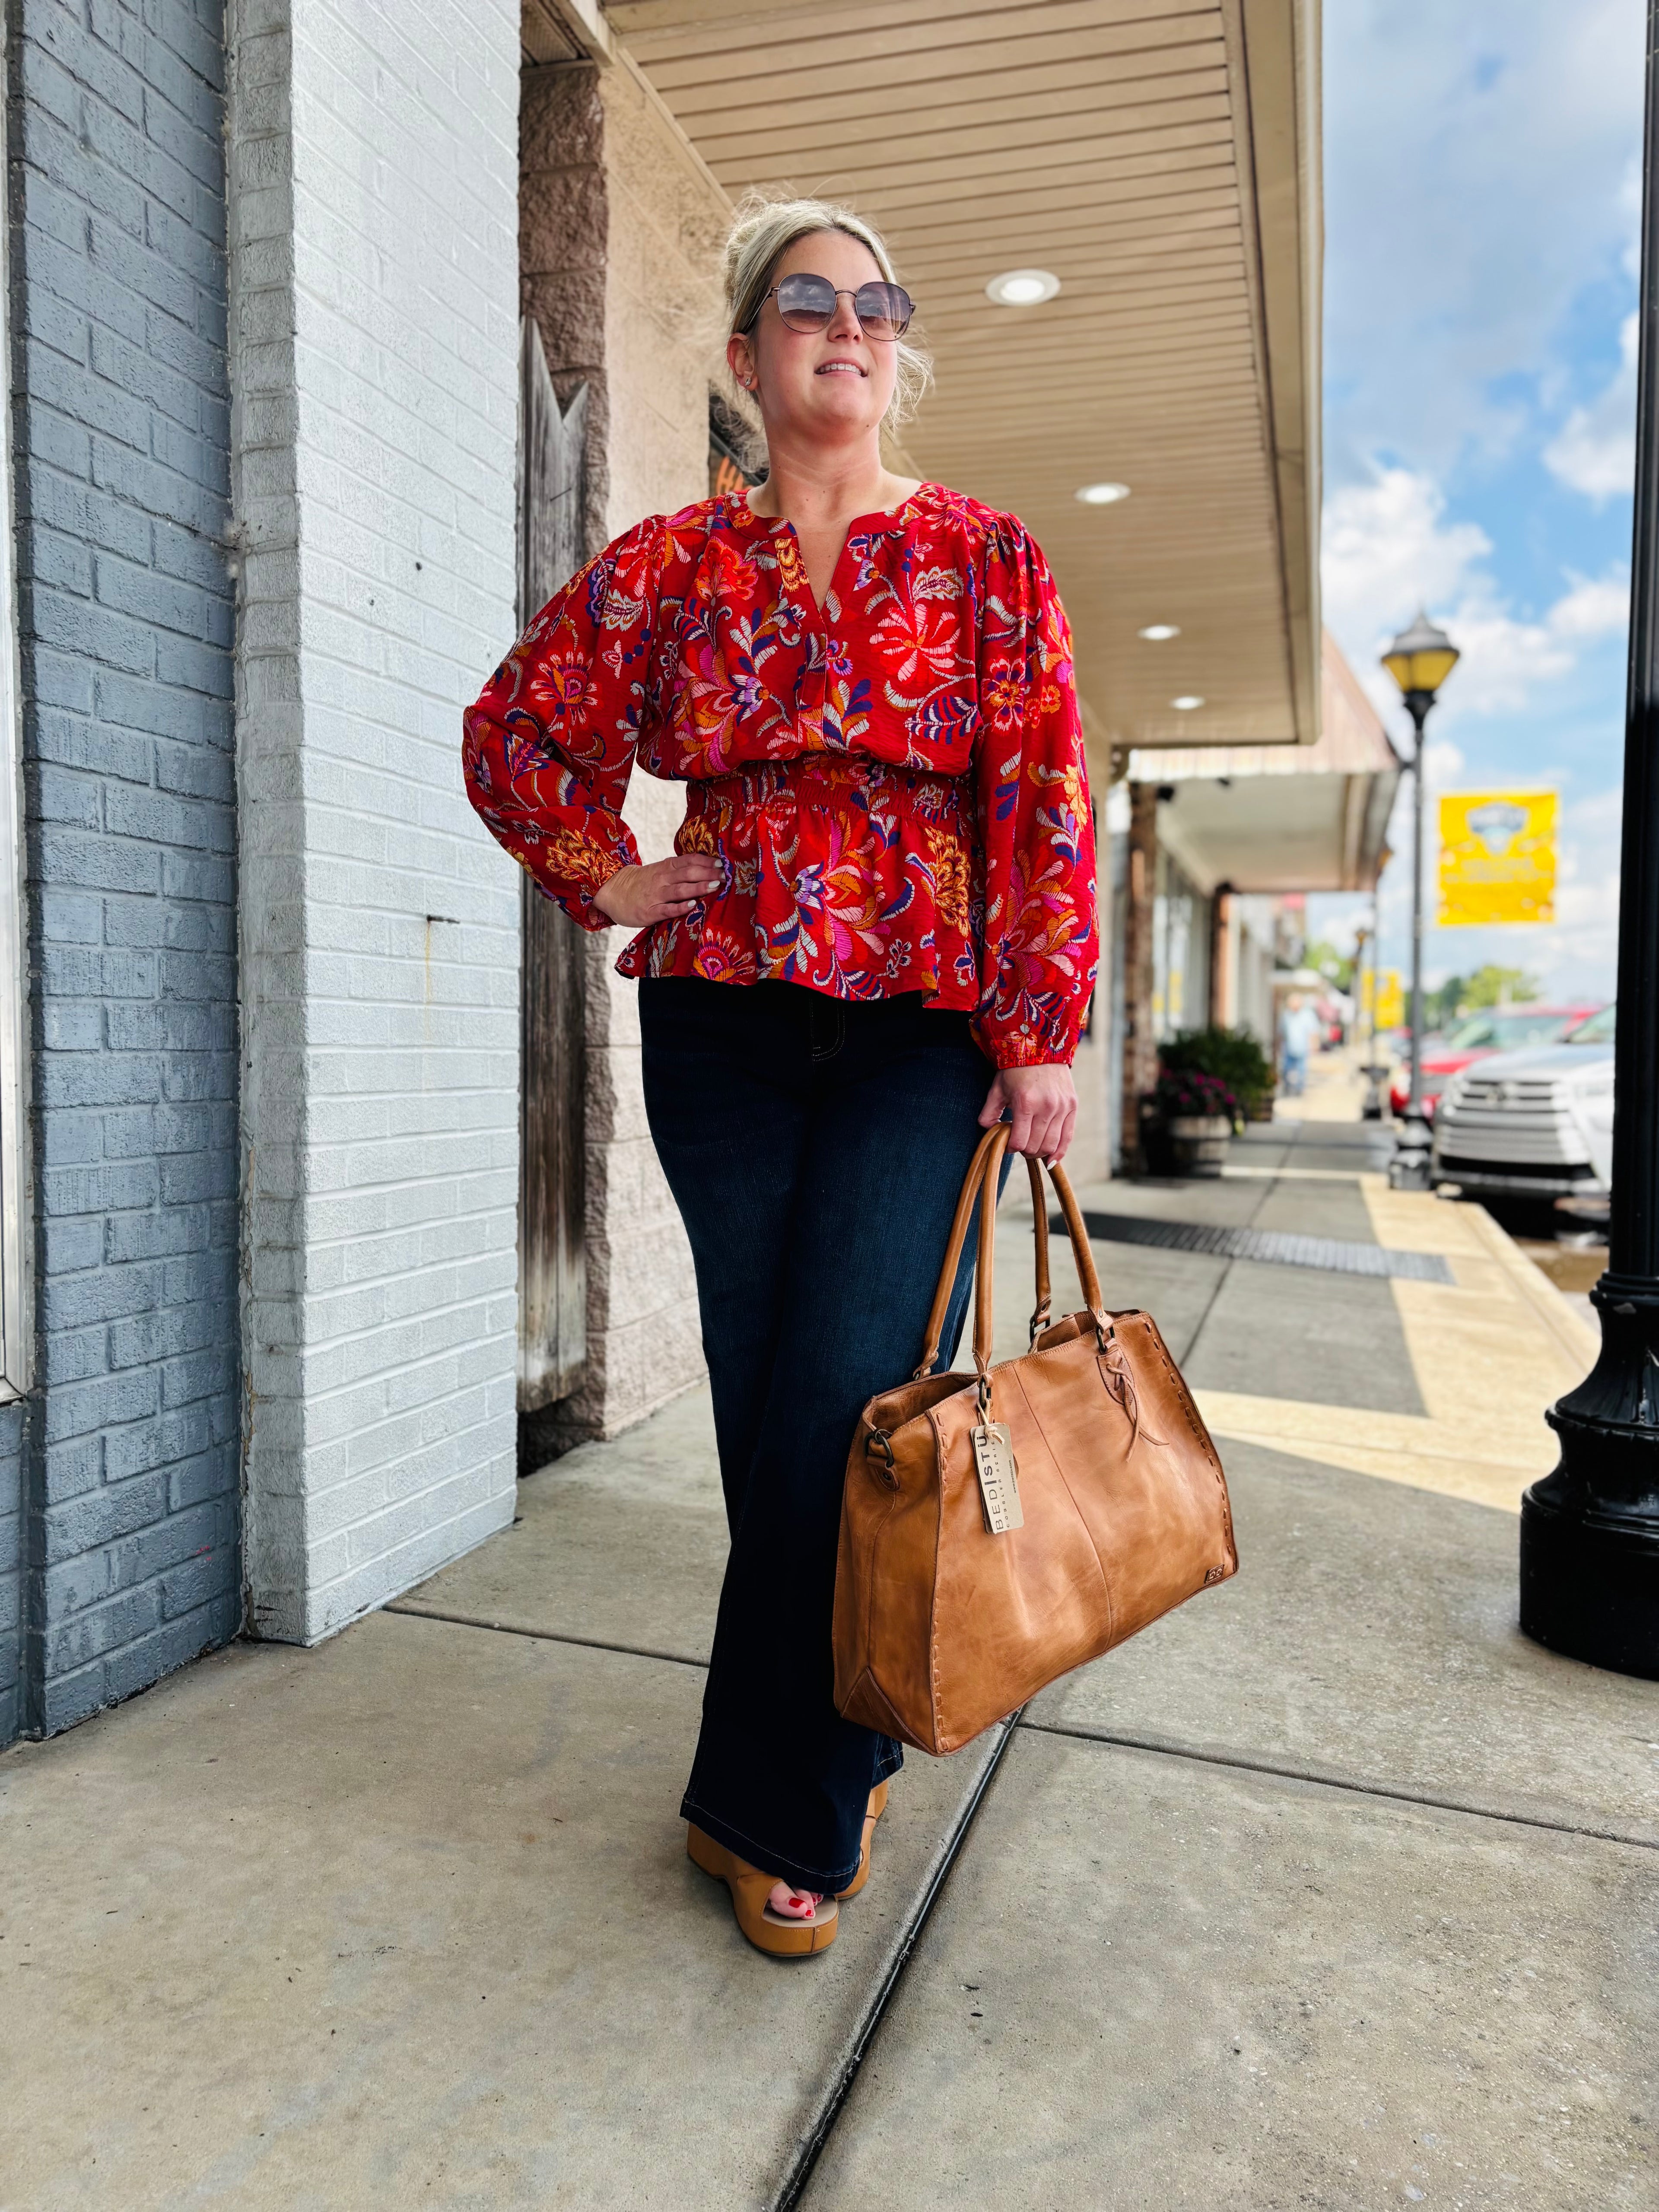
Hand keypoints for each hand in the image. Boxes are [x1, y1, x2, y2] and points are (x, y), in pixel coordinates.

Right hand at [593, 856, 721, 926]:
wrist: (612, 892)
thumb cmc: (642, 883)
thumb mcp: (658, 870)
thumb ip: (678, 870)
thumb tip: (706, 868)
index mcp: (665, 867)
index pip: (688, 860)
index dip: (705, 860)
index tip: (720, 862)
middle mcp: (661, 879)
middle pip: (687, 873)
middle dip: (708, 873)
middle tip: (724, 876)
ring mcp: (655, 896)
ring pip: (680, 890)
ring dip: (698, 887)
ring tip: (714, 886)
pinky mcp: (649, 912)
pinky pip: (667, 909)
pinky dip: (681, 907)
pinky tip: (693, 905)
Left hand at [979, 1063, 1077, 1164]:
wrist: (1042, 1048)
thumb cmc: (1015, 1070)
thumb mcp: (997, 1089)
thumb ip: (989, 1112)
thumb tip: (988, 1130)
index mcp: (1025, 1103)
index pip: (1019, 1141)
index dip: (1011, 1148)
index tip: (1008, 1144)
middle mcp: (1046, 1107)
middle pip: (1036, 1146)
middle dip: (1025, 1151)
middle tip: (1020, 1145)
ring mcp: (1062, 1107)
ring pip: (1051, 1145)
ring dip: (1040, 1152)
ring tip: (1033, 1147)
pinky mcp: (1072, 1106)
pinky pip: (1068, 1137)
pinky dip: (1060, 1152)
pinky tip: (1051, 1161)